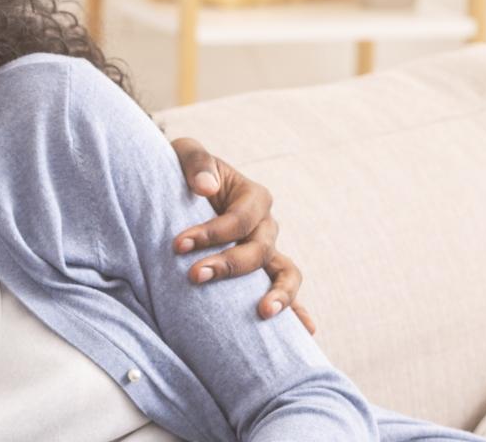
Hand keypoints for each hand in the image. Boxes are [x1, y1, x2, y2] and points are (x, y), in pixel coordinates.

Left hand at [169, 137, 316, 333]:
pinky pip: (285, 292)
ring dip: (279, 294)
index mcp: (254, 196)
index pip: (240, 219)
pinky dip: (298, 311)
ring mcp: (268, 252)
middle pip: (259, 250)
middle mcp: (266, 226)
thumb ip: (196, 162)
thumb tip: (206, 188)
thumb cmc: (183, 171)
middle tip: (194, 276)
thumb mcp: (185, 153)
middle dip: (228, 265)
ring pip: (286, 274)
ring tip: (264, 313)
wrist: (179, 191)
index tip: (178, 245)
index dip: (212, 232)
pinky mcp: (260, 273)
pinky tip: (307, 332)